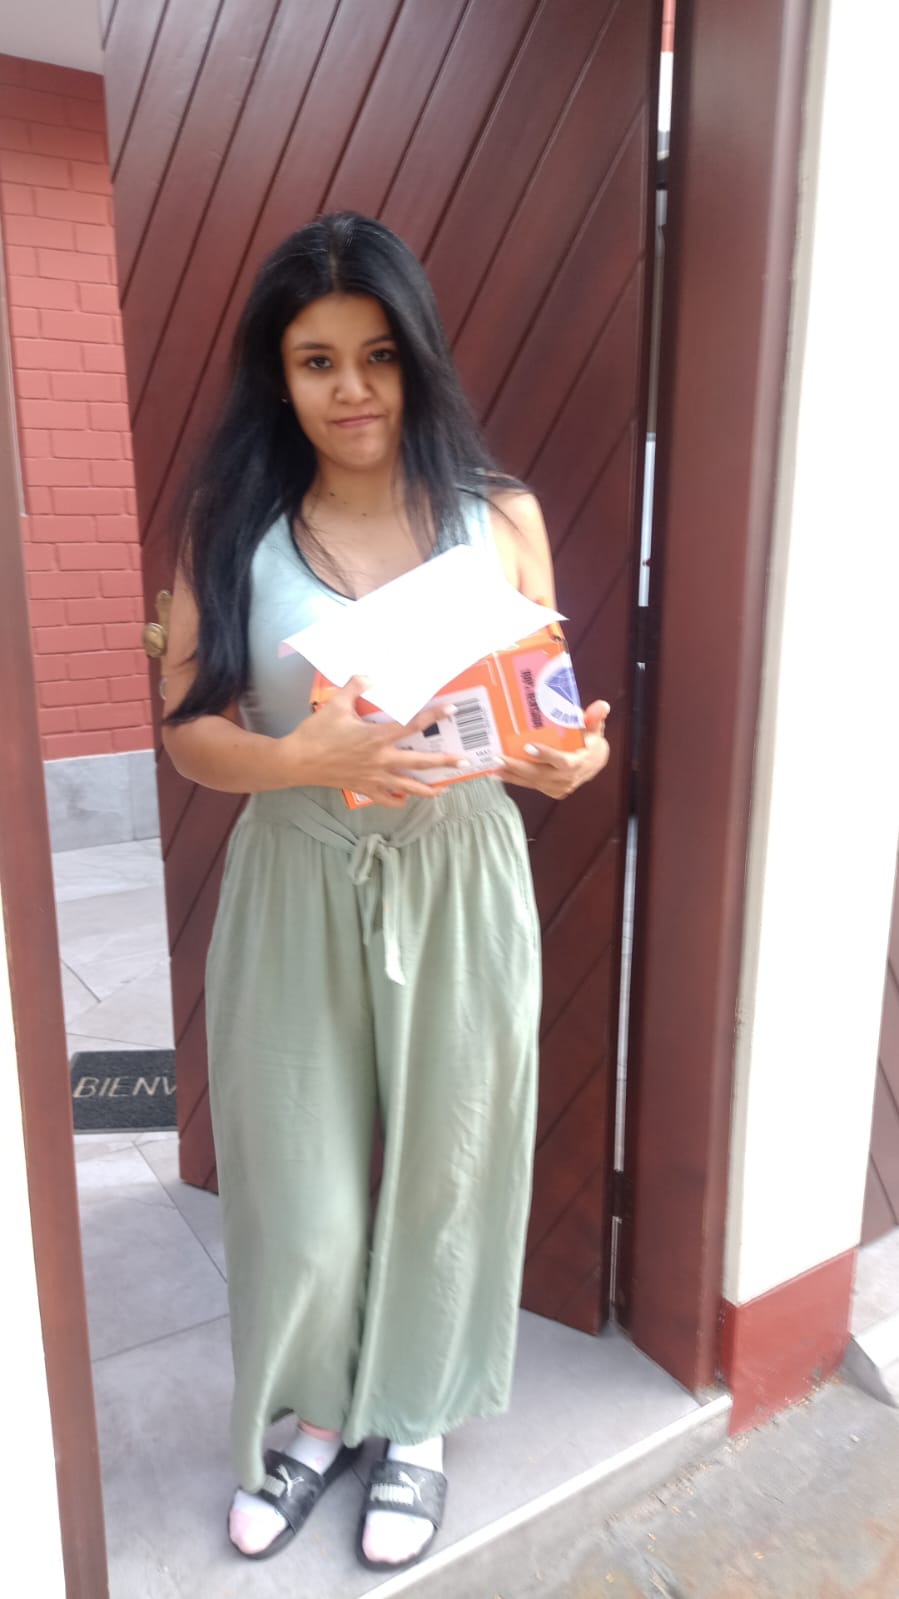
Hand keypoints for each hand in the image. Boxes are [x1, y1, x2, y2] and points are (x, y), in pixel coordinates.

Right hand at [283, 675, 466, 807]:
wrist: (296, 761)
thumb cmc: (316, 733)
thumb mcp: (336, 704)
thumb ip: (355, 686)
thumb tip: (369, 674)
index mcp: (377, 737)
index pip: (413, 725)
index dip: (434, 716)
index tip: (452, 710)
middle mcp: (381, 759)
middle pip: (420, 762)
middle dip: (445, 762)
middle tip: (465, 762)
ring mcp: (374, 777)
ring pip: (408, 787)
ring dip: (429, 788)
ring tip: (445, 788)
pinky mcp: (364, 789)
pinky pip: (386, 799)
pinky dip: (398, 800)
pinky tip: (406, 798)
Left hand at [497, 700, 610, 798]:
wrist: (594, 764)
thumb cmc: (590, 743)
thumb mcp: (595, 729)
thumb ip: (595, 718)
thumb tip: (602, 706)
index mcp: (579, 762)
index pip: (562, 761)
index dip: (546, 755)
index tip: (528, 747)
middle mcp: (567, 778)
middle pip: (540, 774)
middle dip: (518, 767)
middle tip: (498, 758)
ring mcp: (557, 787)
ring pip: (531, 781)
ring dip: (511, 774)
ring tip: (493, 765)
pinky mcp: (549, 790)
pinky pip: (529, 785)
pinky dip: (513, 779)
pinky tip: (497, 773)